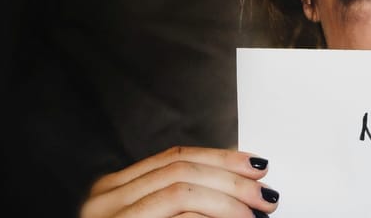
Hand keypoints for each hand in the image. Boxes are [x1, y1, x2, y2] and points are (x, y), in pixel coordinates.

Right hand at [80, 146, 278, 217]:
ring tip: (253, 215)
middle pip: (180, 170)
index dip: (220, 158)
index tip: (255, 166)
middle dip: (230, 179)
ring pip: (181, 191)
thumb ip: (185, 202)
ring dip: (226, 200)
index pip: (174, 158)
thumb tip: (239, 185)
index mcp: (114, 190)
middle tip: (265, 195)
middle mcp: (105, 200)